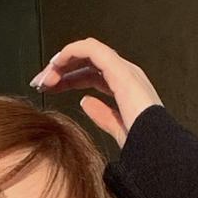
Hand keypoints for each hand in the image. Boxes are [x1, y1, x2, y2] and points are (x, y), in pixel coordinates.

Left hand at [29, 37, 162, 148]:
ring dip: (63, 61)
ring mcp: (124, 69)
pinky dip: (71, 53)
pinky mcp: (119, 69)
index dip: (67, 80)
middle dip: (61, 70)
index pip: (91, 75)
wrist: (157, 147)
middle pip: (86, 63)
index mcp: (125, 88)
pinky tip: (56, 64)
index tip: (48, 90)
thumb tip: (85, 102)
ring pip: (86, 52)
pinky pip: (91, 49)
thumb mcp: (118, 129)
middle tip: (40, 82)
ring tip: (45, 77)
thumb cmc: (143, 143)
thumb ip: (103, 115)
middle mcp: (126, 74)